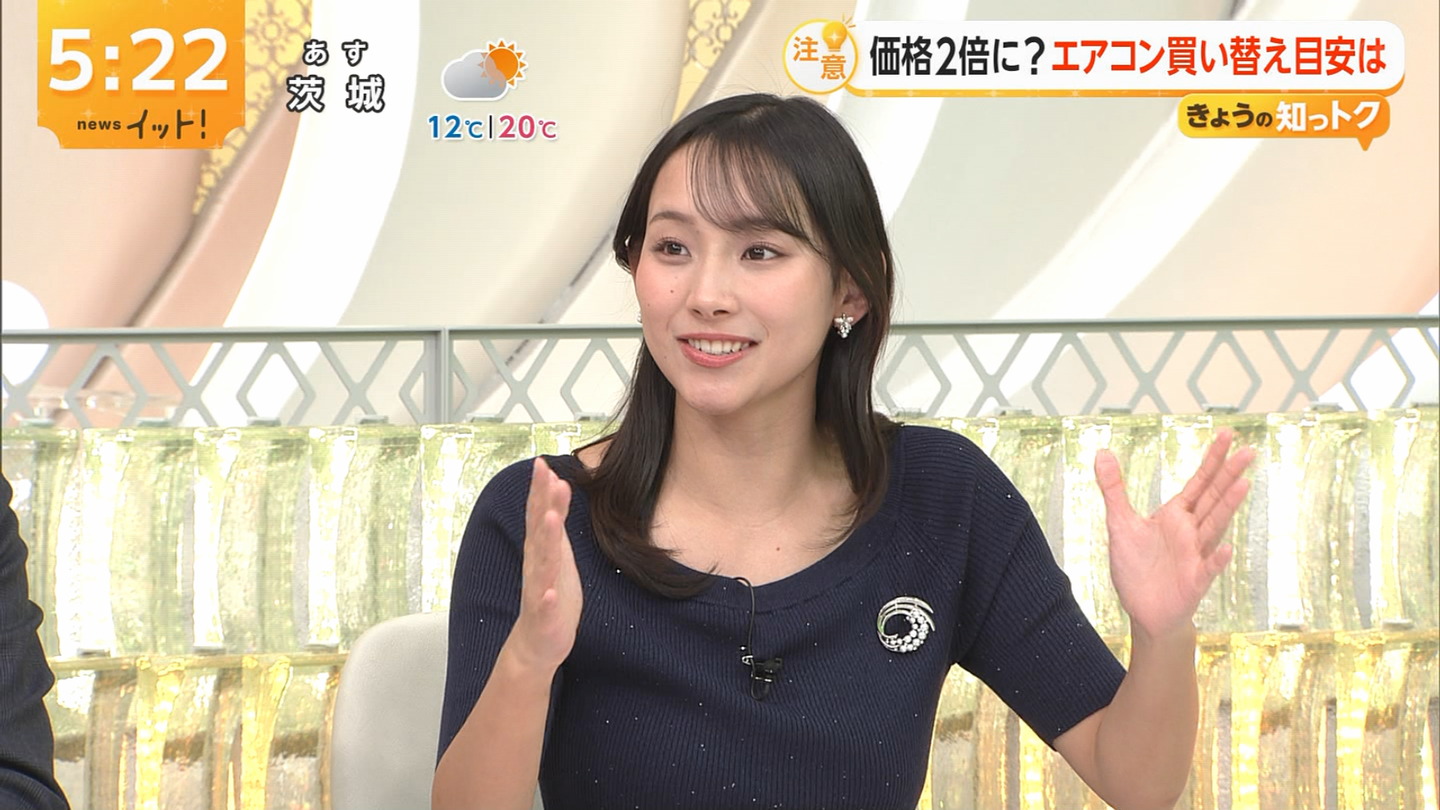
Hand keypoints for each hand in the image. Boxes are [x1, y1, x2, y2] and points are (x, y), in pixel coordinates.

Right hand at [506, 458, 582, 672]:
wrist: (537, 642)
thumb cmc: (551, 592)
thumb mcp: (557, 551)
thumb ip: (556, 520)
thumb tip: (559, 483)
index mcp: (540, 549)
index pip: (539, 514)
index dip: (540, 489)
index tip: (543, 463)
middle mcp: (536, 565)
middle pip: (538, 529)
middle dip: (541, 502)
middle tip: (544, 475)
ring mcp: (539, 589)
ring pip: (542, 563)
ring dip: (547, 540)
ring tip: (552, 519)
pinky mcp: (545, 616)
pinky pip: (546, 605)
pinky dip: (548, 598)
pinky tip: (551, 591)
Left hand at [1095, 429, 1254, 639]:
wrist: (1144, 611)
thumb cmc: (1137, 567)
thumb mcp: (1119, 522)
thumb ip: (1113, 488)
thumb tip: (1103, 452)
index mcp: (1175, 515)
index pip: (1198, 482)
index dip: (1211, 459)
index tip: (1226, 433)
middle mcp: (1191, 531)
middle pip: (1213, 498)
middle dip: (1228, 474)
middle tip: (1249, 451)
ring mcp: (1195, 555)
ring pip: (1214, 526)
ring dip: (1228, 506)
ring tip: (1244, 484)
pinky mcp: (1194, 581)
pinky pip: (1208, 568)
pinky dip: (1217, 559)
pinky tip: (1227, 548)